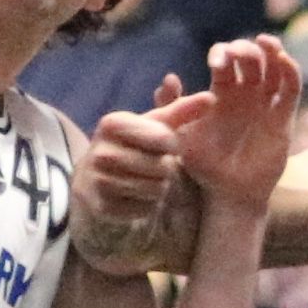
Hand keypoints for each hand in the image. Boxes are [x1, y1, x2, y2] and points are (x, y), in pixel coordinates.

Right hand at [70, 74, 214, 274]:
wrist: (96, 179)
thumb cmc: (134, 146)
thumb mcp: (154, 125)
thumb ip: (182, 110)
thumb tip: (211, 97)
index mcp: (112, 123)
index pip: (162, 137)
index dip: (173, 144)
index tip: (167, 145)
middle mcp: (101, 151)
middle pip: (161, 167)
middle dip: (166, 168)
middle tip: (155, 165)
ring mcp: (98, 180)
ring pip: (154, 189)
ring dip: (159, 188)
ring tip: (146, 180)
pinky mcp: (101, 206)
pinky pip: (143, 209)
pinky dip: (147, 205)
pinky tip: (136, 197)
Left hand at [175, 36, 301, 209]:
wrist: (228, 193)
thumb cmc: (202, 165)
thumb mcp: (180, 134)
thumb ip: (172, 107)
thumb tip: (170, 77)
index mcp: (220, 92)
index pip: (225, 59)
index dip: (222, 53)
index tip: (215, 63)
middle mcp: (245, 93)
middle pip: (251, 57)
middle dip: (244, 49)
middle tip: (236, 55)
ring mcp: (265, 104)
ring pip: (273, 67)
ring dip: (271, 50)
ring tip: (265, 43)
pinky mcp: (283, 118)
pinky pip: (291, 89)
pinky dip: (290, 71)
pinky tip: (283, 60)